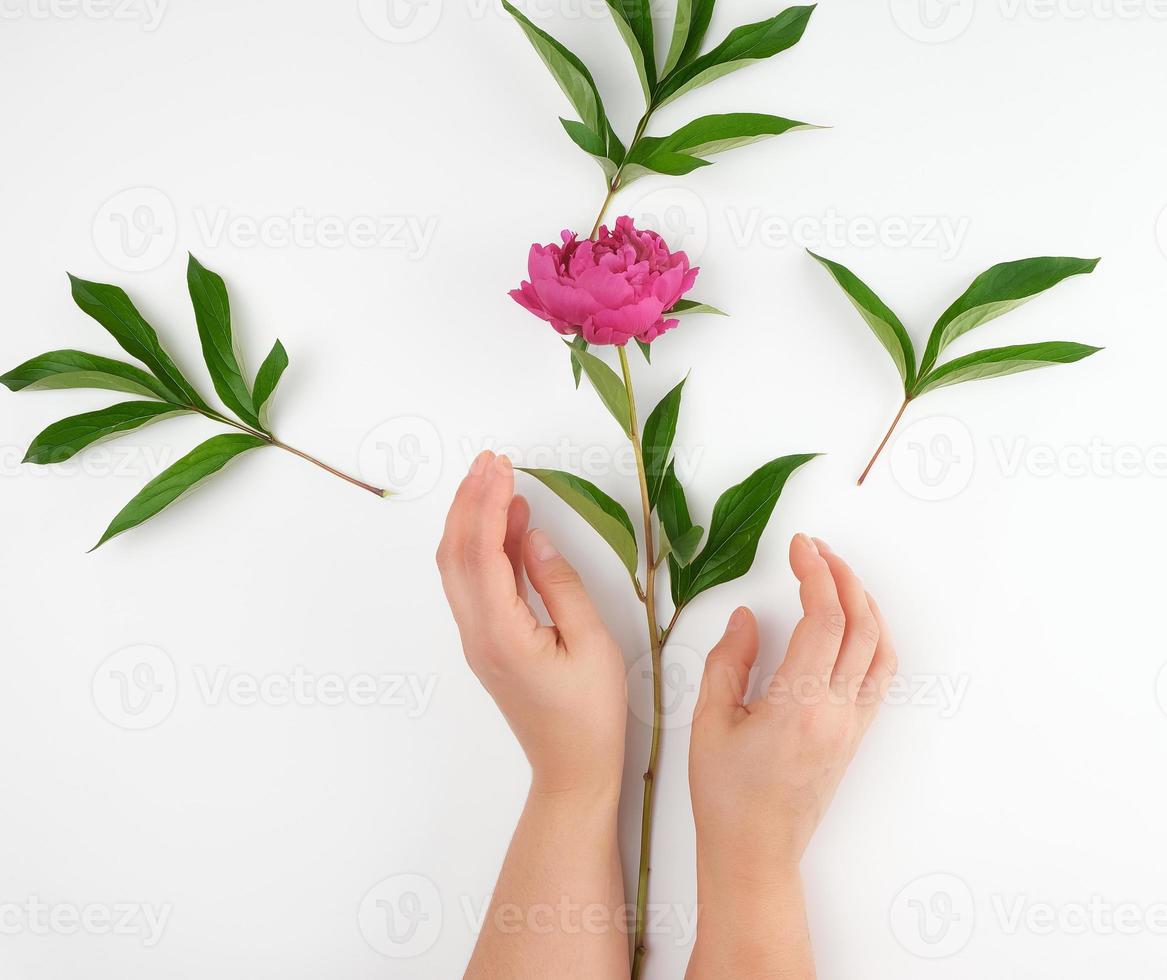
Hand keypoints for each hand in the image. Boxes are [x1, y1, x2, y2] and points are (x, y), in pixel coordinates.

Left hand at [436, 450, 627, 800]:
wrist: (572, 769)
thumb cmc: (590, 715)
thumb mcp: (592, 644)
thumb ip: (559, 584)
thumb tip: (531, 536)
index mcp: (501, 634)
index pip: (481, 554)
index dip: (486, 503)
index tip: (500, 466)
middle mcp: (477, 634)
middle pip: (456, 554)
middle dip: (469, 500)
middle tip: (491, 460)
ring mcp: (477, 639)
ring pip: (459, 567)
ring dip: (471, 520)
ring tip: (496, 479)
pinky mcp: (487, 641)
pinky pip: (475, 583)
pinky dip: (485, 547)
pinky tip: (508, 524)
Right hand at [689, 532, 897, 881]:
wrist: (755, 853)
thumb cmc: (726, 795)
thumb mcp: (708, 723)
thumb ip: (729, 663)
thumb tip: (749, 620)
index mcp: (800, 705)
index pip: (825, 619)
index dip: (815, 573)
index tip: (799, 546)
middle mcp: (837, 712)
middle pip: (861, 625)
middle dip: (843, 577)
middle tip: (816, 550)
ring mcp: (852, 724)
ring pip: (880, 648)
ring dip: (864, 604)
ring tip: (838, 577)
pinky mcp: (854, 735)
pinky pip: (880, 674)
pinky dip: (873, 637)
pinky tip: (854, 624)